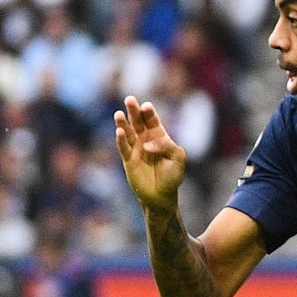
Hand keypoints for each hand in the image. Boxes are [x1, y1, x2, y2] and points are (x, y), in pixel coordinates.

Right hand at [113, 96, 185, 210]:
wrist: (161, 196)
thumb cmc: (172, 177)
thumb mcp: (178, 159)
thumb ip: (168, 146)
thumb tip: (148, 144)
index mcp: (159, 137)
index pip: (153, 121)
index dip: (149, 113)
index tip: (147, 106)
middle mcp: (145, 140)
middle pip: (138, 122)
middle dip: (134, 111)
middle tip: (129, 99)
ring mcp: (136, 149)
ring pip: (128, 133)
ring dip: (123, 123)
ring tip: (118, 114)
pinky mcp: (128, 160)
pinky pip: (124, 148)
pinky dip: (121, 140)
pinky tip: (119, 131)